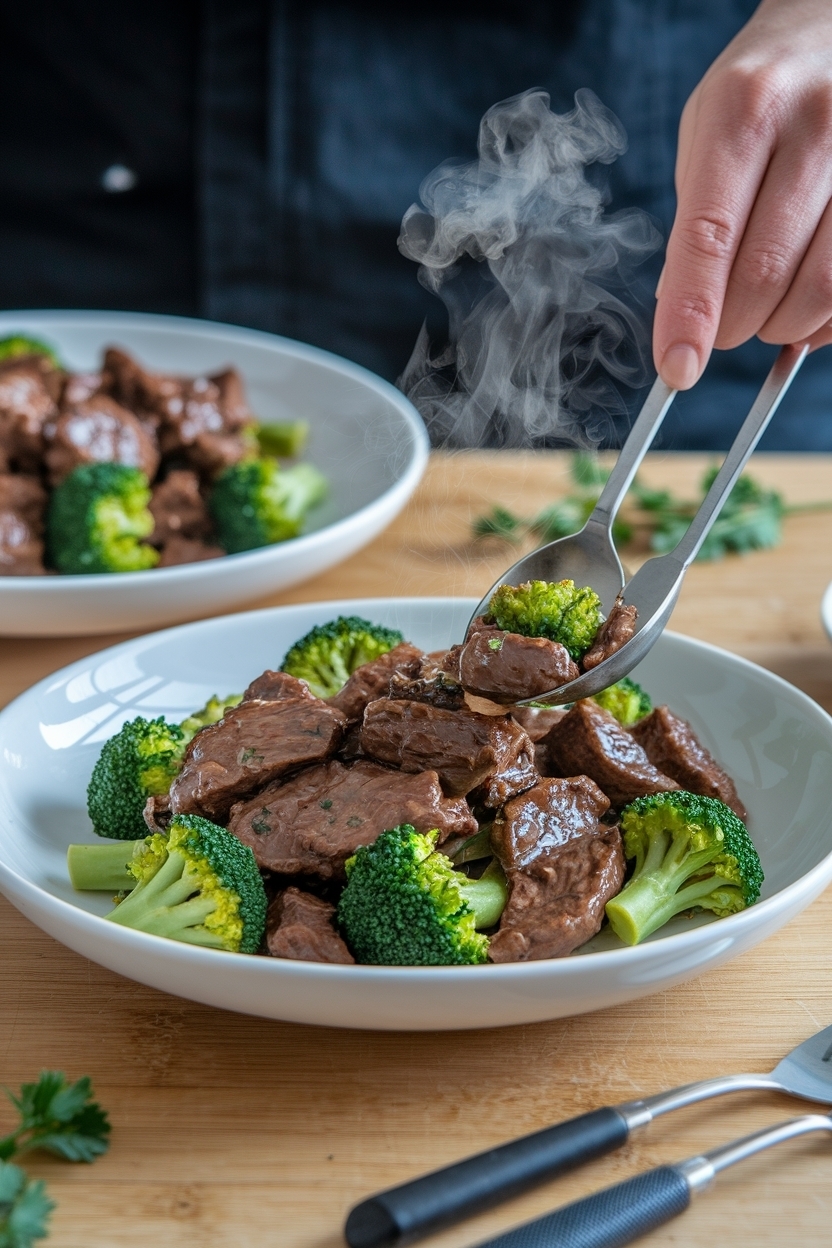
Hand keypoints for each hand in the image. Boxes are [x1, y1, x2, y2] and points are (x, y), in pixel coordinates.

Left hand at [654, 0, 831, 389]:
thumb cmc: (765, 88)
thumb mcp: (708, 130)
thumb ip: (694, 219)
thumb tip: (677, 311)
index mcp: (747, 109)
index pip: (709, 237)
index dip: (691, 314)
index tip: (677, 368)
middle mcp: (818, 125)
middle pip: (765, 274)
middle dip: (732, 324)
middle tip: (721, 325)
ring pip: (822, 290)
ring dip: (782, 325)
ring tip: (765, 307)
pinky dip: (827, 317)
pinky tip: (809, 299)